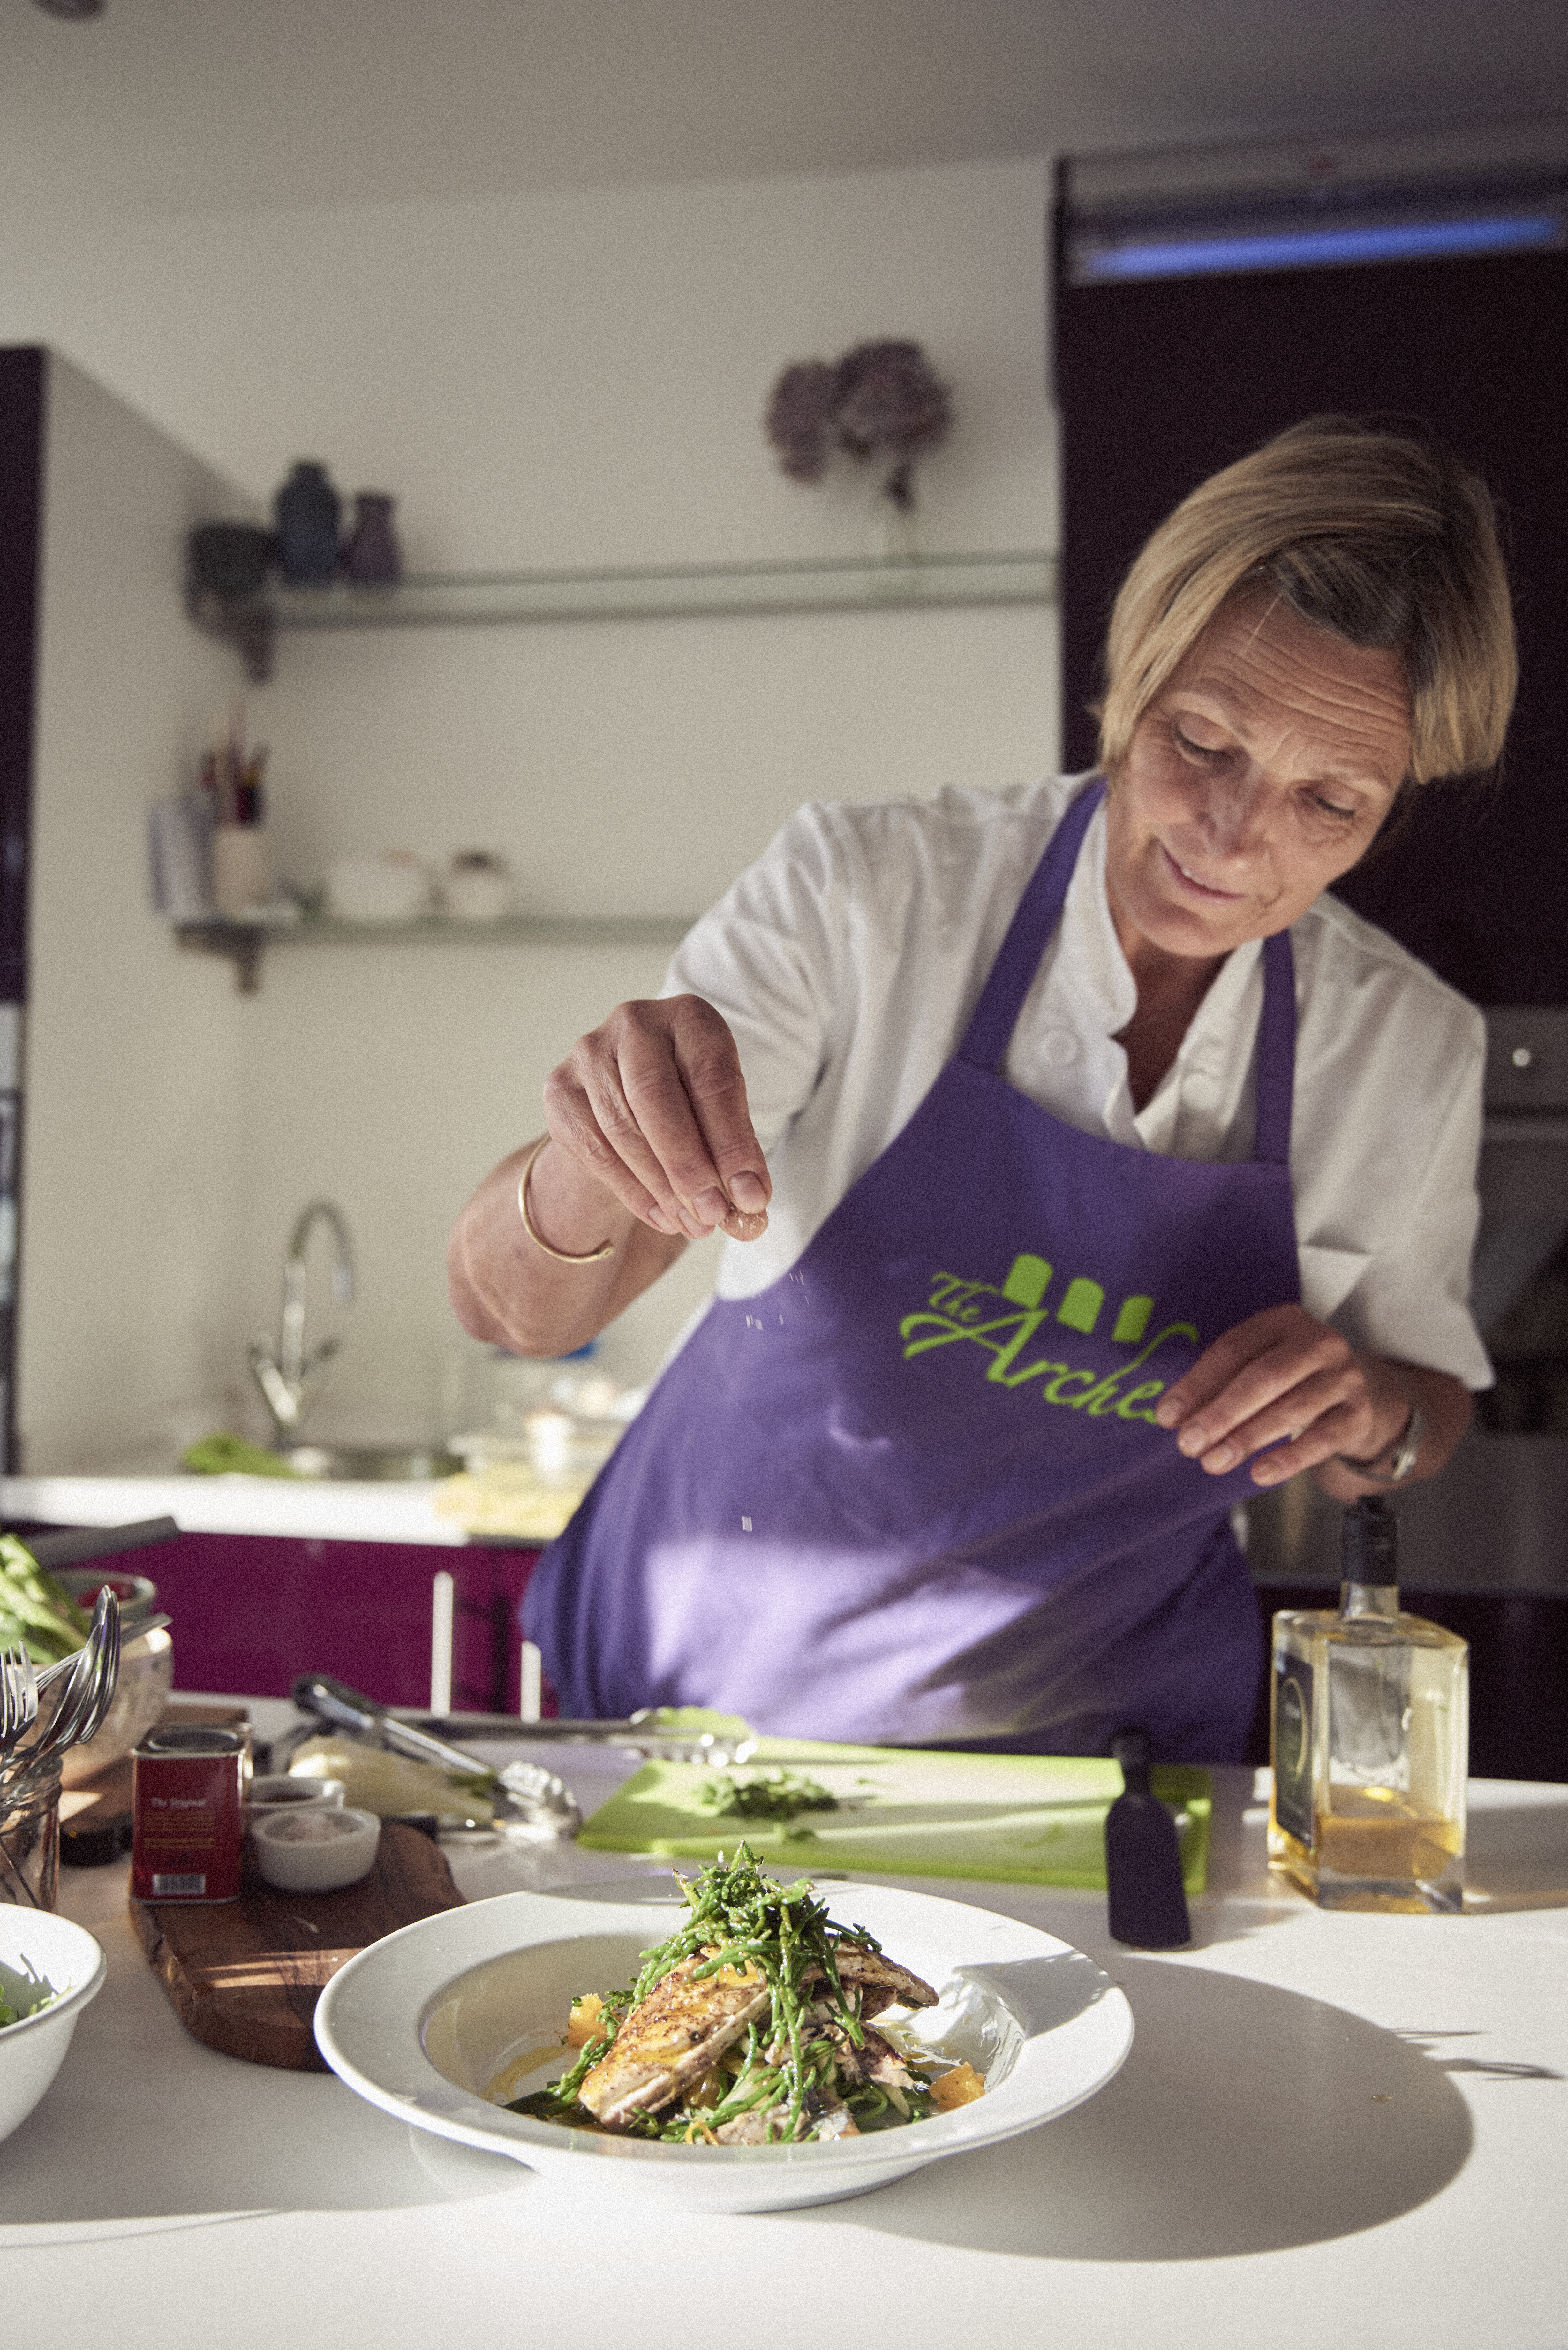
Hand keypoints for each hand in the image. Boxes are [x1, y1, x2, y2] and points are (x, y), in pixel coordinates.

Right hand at [542, 994, 771, 1243]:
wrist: (626, 1095)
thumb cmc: (688, 1100)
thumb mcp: (721, 1111)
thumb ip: (736, 1149)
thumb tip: (751, 1202)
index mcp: (689, 1017)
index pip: (712, 1078)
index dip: (732, 1141)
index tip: (751, 1195)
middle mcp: (634, 1023)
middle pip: (656, 1099)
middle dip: (689, 1166)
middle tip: (714, 1214)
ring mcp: (589, 1053)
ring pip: (623, 1129)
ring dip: (662, 1187)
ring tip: (694, 1224)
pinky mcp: (560, 1089)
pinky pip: (595, 1150)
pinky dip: (632, 1192)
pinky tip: (662, 1217)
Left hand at [1152, 1304, 1410, 1486]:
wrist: (1362, 1393)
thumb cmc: (1293, 1378)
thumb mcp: (1258, 1365)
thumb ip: (1219, 1384)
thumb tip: (1173, 1416)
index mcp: (1284, 1321)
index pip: (1234, 1349)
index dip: (1197, 1383)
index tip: (1168, 1416)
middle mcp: (1319, 1343)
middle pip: (1264, 1378)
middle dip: (1221, 1414)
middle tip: (1188, 1444)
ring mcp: (1344, 1378)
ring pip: (1291, 1410)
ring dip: (1247, 1439)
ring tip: (1213, 1462)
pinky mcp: (1359, 1414)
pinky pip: (1322, 1439)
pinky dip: (1289, 1459)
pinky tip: (1259, 1473)